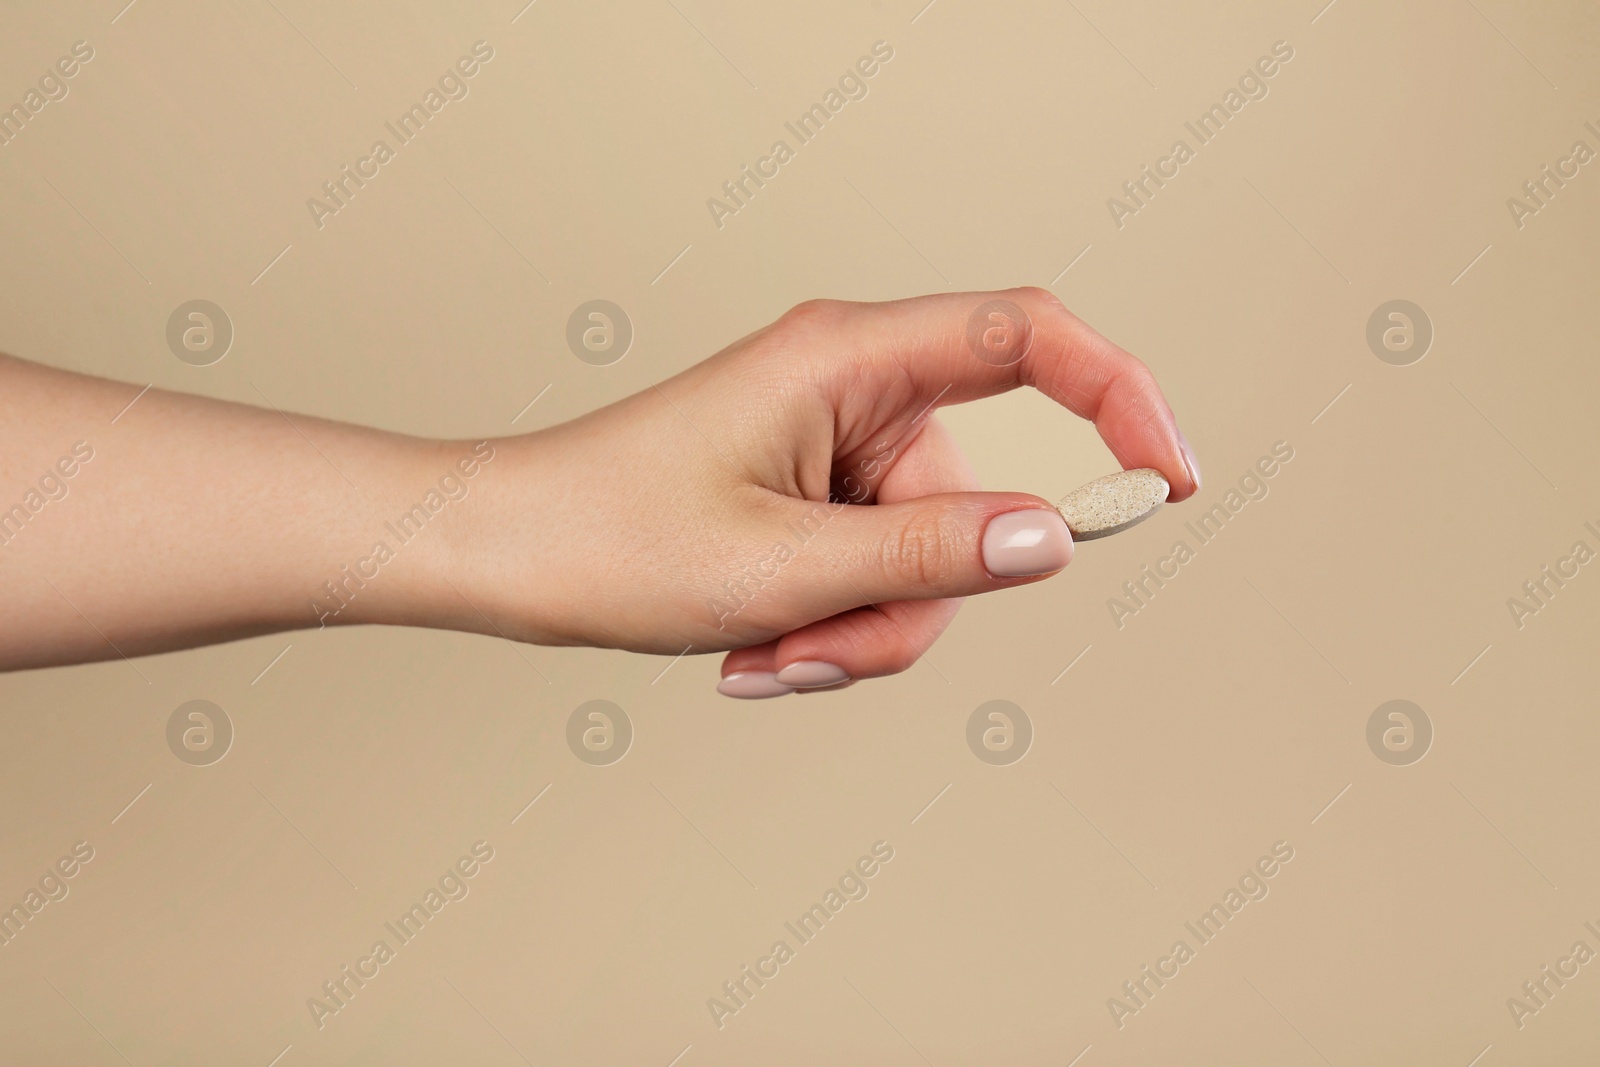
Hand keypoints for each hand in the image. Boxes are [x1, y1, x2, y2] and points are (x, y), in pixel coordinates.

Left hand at [446, 288, 1199, 697]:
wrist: (504, 553)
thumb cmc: (605, 534)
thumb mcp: (780, 566)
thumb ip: (928, 554)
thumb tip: (1052, 540)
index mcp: (846, 358)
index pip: (1027, 338)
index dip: (1120, 394)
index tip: (1168, 480)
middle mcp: (851, 388)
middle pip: (973, 494)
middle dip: (913, 602)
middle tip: (816, 652)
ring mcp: (834, 446)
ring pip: (925, 558)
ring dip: (860, 629)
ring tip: (767, 654)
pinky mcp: (816, 495)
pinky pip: (878, 573)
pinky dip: (835, 627)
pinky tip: (760, 649)